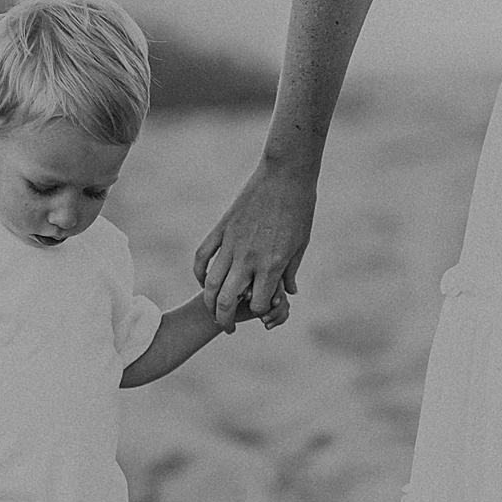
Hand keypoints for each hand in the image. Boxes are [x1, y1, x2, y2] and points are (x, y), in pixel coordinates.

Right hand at [194, 161, 317, 330]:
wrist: (286, 176)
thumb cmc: (300, 208)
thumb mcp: (301, 243)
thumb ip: (290, 271)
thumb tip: (288, 292)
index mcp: (272, 264)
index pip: (256, 303)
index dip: (256, 311)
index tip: (258, 310)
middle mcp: (249, 259)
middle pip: (226, 301)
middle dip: (223, 319)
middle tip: (225, 325)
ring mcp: (232, 244)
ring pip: (210, 284)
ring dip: (209, 302)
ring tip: (212, 309)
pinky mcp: (221, 230)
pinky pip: (202, 257)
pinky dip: (199, 273)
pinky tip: (203, 281)